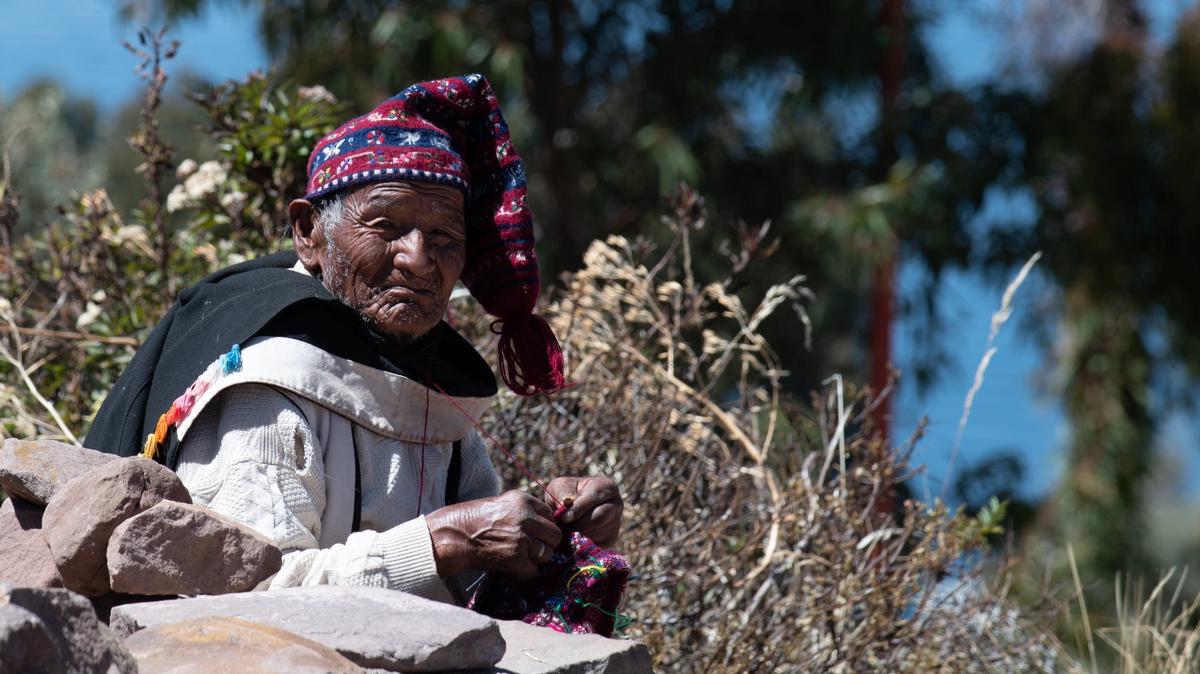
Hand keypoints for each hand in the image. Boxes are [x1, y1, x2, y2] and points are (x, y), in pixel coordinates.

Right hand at [425, 490, 561, 578]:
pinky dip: (524, 572)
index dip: (543, 526)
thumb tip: (544, 525)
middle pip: (555, 535)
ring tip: (518, 556)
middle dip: (546, 543)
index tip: (534, 532)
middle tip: (532, 548)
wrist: (453, 535)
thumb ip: (524, 511)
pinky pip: (533, 570)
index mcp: (523, 500)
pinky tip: (512, 566)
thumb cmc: (473, 520)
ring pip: (547, 554)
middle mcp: (526, 517)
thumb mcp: (501, 504)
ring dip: (536, 558)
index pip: (550, 514)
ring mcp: (522, 539)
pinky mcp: (516, 559)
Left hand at [544, 476, 622, 546]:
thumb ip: (563, 493)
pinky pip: (596, 546)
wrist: (566, 510)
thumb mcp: (560, 487)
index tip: (563, 517)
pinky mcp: (610, 540)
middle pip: (598, 518)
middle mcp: (616, 505)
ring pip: (596, 534)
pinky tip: (571, 538)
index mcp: (606, 487)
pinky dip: (581, 544)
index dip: (577, 509)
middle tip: (563, 526)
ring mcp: (615, 524)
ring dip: (577, 535)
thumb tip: (567, 503)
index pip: (594, 498)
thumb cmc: (564, 494)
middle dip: (577, 524)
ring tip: (565, 531)